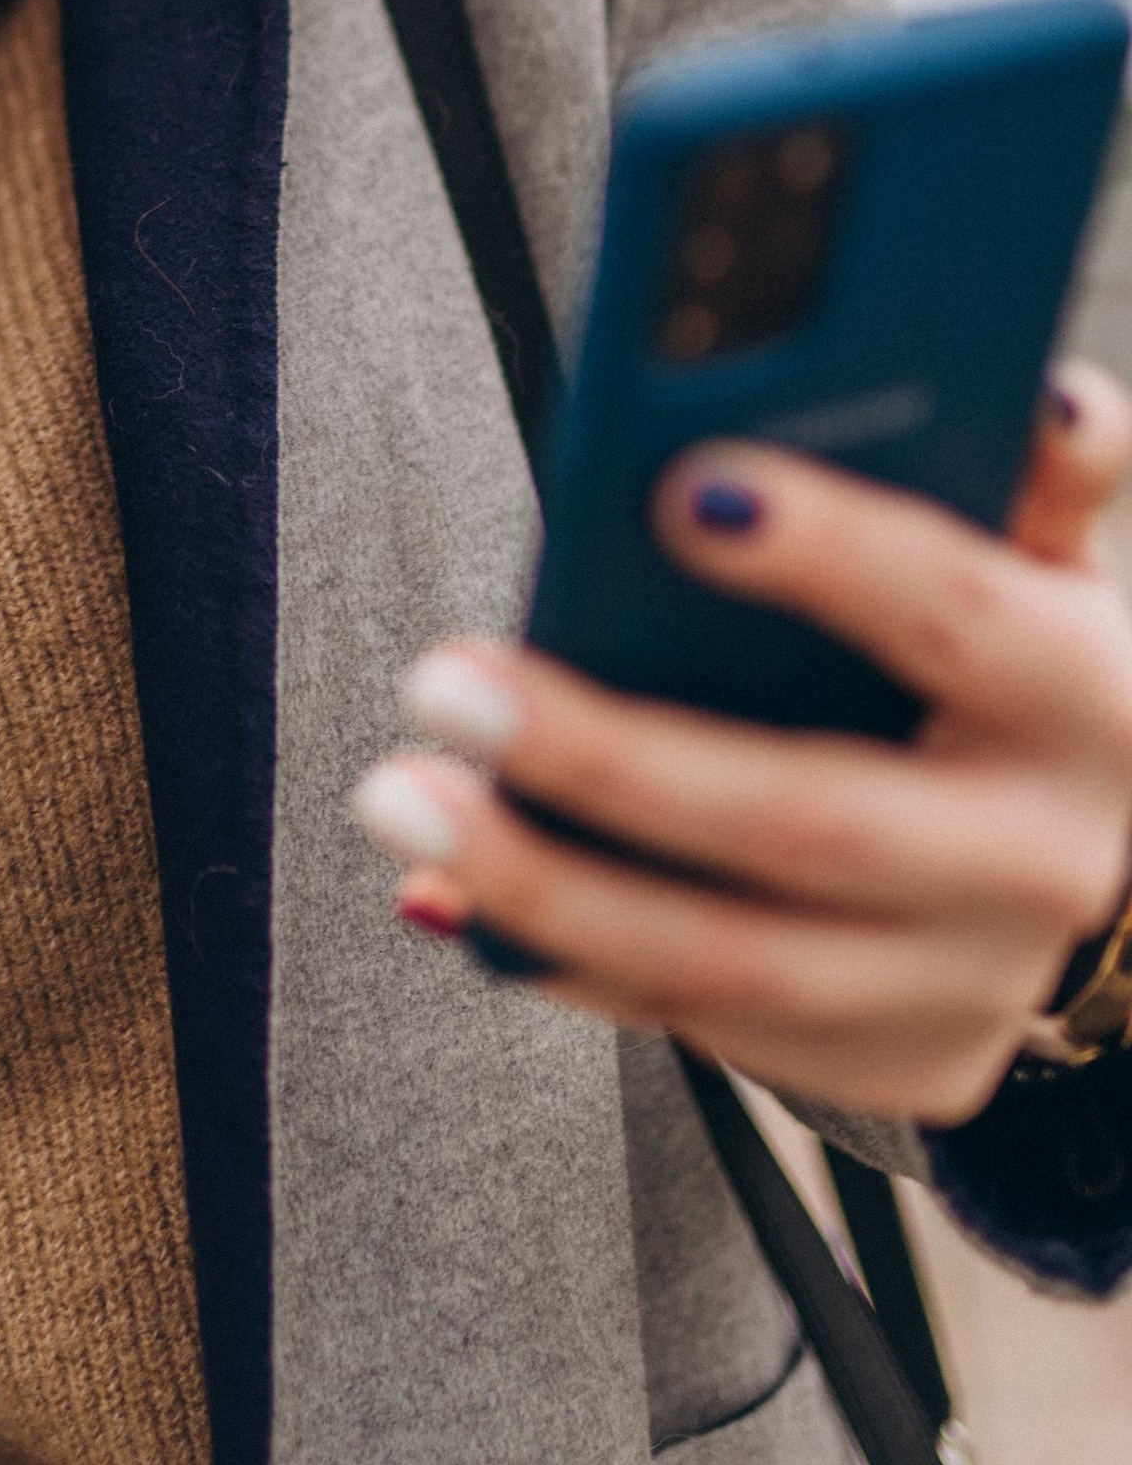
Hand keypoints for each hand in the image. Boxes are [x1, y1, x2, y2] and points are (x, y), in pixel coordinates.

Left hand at [351, 361, 1131, 1121]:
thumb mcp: (1045, 557)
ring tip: (401, 795)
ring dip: (542, 882)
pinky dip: (563, 959)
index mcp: (1092, 700)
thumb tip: (1044, 400)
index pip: (959, 615)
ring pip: (731, 959)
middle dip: (607, 756)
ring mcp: (969, 985)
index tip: (678, 485)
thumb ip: (1032, 473)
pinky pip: (702, 1024)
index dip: (831, 555)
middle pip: (807, 818)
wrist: (1089, 849)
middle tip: (443, 681)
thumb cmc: (1016, 655)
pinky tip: (451, 891)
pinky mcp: (901, 1064)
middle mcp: (1042, 861)